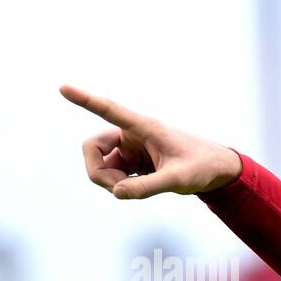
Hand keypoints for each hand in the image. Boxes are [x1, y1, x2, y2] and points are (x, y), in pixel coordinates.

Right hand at [60, 83, 242, 198]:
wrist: (216, 171)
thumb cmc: (202, 166)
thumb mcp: (179, 179)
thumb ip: (149, 187)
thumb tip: (117, 193)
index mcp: (143, 127)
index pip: (108, 110)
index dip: (85, 100)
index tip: (63, 88)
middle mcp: (131, 134)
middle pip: (92, 148)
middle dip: (98, 172)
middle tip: (119, 188)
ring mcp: (130, 149)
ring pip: (100, 165)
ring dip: (110, 181)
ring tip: (136, 189)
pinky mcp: (133, 162)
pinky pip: (112, 175)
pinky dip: (119, 185)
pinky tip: (139, 188)